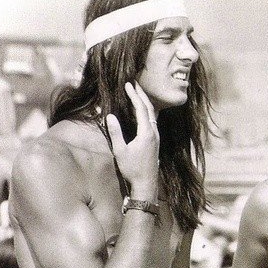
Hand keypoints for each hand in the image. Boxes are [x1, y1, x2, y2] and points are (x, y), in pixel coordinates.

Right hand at [105, 81, 158, 196]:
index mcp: (147, 133)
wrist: (146, 185)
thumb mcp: (120, 151)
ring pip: (153, 115)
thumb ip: (116, 132)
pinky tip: (142, 112)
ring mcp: (156, 138)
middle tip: (134, 83)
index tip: (128, 84)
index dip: (134, 95)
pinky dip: (147, 112)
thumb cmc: (133, 169)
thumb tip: (110, 115)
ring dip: (145, 103)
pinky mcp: (155, 143)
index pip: (141, 108)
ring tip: (137, 93)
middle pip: (150, 109)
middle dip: (142, 95)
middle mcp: (154, 133)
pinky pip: (152, 122)